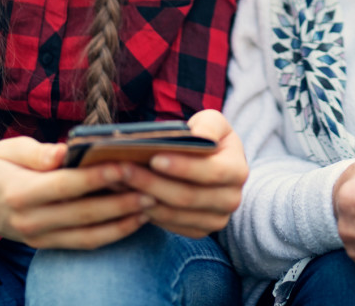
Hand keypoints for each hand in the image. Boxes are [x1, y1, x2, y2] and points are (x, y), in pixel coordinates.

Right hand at [0, 135, 154, 248]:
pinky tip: (134, 220)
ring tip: (151, 205)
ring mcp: (38, 238)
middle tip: (152, 187)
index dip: (97, 177)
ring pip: (88, 235)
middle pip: (83, 213)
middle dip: (121, 201)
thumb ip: (37, 152)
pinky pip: (84, 244)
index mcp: (18, 191)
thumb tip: (65, 151)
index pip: (65, 185)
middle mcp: (29, 220)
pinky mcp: (47, 245)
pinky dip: (111, 234)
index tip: (126, 165)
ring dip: (123, 222)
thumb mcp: (7, 150)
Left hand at [118, 109, 248, 237]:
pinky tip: (125, 194)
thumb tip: (198, 137)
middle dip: (152, 183)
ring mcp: (215, 220)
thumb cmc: (209, 137)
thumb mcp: (213, 122)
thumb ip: (208, 125)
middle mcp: (231, 200)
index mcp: (237, 170)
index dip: (183, 167)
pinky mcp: (198, 231)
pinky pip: (169, 225)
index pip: (211, 172)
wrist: (212, 163)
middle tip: (123, 169)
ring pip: (174, 214)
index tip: (154, 158)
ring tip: (116, 180)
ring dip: (142, 198)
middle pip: (187, 197)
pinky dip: (144, 211)